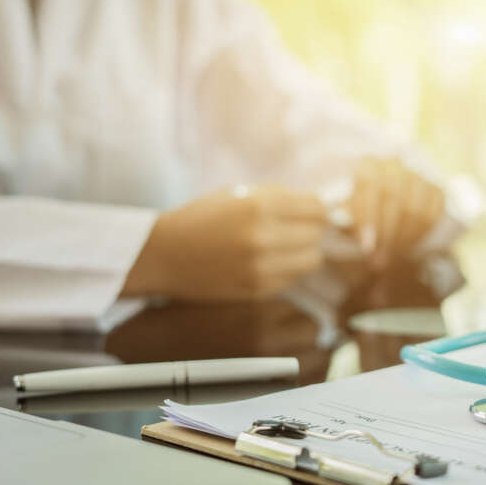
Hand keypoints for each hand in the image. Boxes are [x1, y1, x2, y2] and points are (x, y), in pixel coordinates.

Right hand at [124, 185, 325, 300]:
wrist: (164, 254)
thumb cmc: (203, 218)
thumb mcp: (239, 194)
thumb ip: (281, 199)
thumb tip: (322, 207)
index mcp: (258, 205)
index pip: (316, 208)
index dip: (317, 209)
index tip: (311, 212)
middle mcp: (262, 236)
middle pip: (317, 234)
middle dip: (310, 230)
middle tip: (293, 229)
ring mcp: (261, 266)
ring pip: (312, 259)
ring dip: (303, 252)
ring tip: (284, 247)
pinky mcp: (258, 289)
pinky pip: (294, 278)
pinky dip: (288, 270)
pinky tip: (269, 262)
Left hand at [349, 157, 444, 266]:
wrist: (385, 206)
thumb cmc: (360, 211)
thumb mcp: (345, 213)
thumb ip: (340, 218)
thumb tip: (337, 221)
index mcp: (368, 165)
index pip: (369, 185)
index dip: (368, 217)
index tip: (365, 246)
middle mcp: (395, 167)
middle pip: (394, 199)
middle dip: (385, 235)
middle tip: (377, 261)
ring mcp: (418, 177)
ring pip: (414, 210)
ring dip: (402, 239)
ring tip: (390, 258)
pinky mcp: (435, 190)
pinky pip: (432, 215)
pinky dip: (419, 236)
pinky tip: (406, 248)